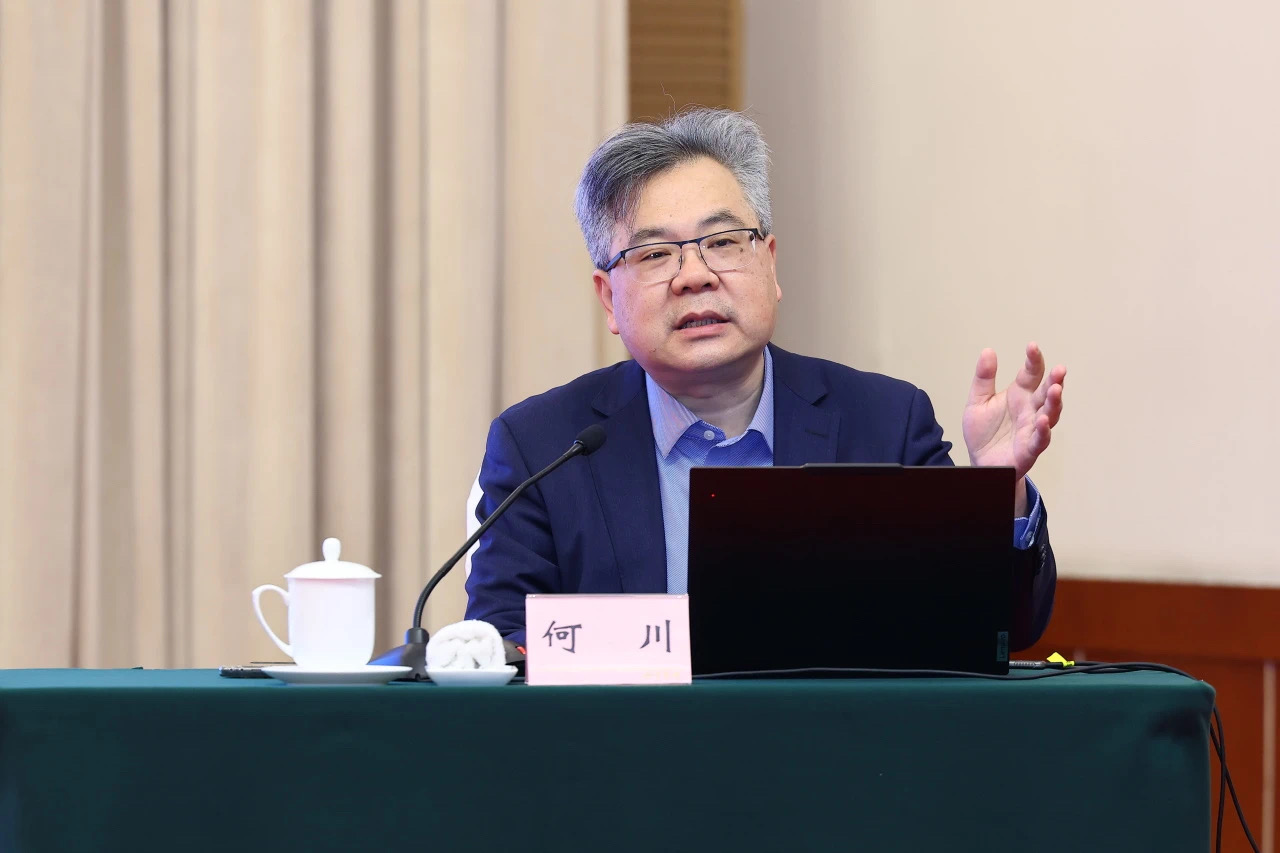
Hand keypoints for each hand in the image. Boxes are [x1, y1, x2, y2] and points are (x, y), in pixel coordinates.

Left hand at [963, 342, 1065, 482]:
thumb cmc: (983, 433)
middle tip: (1059, 369)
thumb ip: (983, 378)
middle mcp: (1030, 410)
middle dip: (1054, 380)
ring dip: (1054, 403)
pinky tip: (1043, 421)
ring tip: (1055, 390)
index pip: (1031, 374)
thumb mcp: (977, 401)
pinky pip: (1040, 439)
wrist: (979, 463)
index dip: (1034, 360)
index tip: (1032, 346)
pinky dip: (1043, 431)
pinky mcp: (1029, 448)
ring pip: (1050, 414)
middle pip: (1046, 392)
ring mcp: (1032, 429)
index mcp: (1019, 395)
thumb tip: (988, 351)